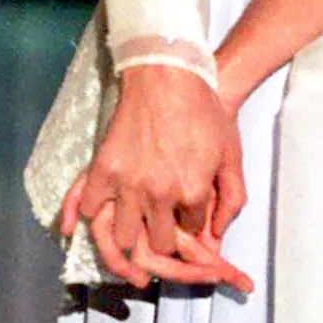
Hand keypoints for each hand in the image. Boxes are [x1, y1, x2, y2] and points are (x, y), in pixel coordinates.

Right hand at [60, 65, 251, 292]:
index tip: (187, 218)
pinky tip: (107, 212)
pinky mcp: (104, 169)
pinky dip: (97, 214)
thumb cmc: (203, 112)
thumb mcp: (230, 156)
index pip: (192, 232)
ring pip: (124, 239)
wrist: (169, 77)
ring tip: (137, 229)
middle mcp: (160, 193)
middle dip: (165, 240)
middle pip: (160, 245)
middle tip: (163, 230)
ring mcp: (129, 183)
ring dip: (133, 236)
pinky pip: (90, 209)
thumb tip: (217, 235)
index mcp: (193, 191)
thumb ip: (231, 199)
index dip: (191, 226)